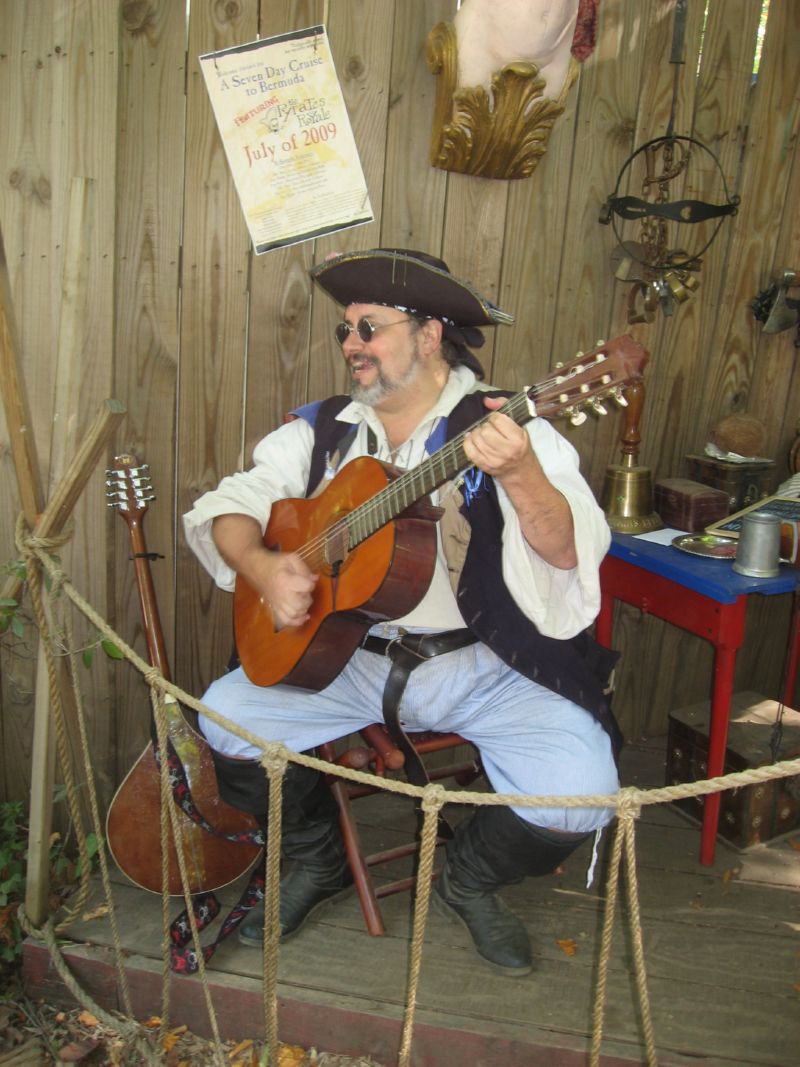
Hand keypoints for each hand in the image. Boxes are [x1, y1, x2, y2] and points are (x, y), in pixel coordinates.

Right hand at [212, 514, 317, 628]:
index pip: (307, 587)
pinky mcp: (275, 608)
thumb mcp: (291, 558)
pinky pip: (285, 621)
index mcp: (286, 580)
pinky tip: (303, 616)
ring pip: (294, 614)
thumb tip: (315, 579)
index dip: (310, 584)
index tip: (307, 580)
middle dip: (307, 599)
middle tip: (304, 592)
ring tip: (302, 601)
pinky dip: (296, 621)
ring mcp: (277, 603)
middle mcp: (281, 594)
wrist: (256, 568)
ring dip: (303, 610)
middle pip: (300, 605)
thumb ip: (304, 568)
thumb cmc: (274, 563)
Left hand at [463, 397, 576, 567]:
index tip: (497, 422)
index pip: (497, 419)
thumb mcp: (519, 427)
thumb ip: (504, 409)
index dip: (494, 418)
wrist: (522, 474)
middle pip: (484, 430)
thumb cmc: (521, 449)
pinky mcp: (485, 466)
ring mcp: (495, 460)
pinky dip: (468, 444)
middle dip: (484, 427)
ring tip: (482, 436)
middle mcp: (507, 450)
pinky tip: (473, 442)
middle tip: (489, 430)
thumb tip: (487, 400)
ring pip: (475, 439)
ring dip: (475, 435)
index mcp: (518, 438)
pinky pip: (469, 451)